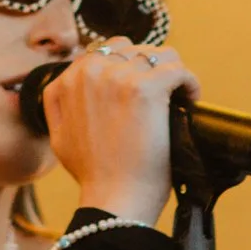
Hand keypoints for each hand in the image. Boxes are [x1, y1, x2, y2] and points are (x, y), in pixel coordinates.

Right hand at [40, 39, 194, 225]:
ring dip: (171, 73)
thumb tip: (72, 82)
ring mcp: (119, 77)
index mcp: (70, 78)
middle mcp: (91, 70)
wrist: (114, 199)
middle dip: (150, 69)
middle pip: (134, 50)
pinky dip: (190, 84)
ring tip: (178, 97)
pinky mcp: (147, 88)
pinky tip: (191, 101)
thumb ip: (61, 102)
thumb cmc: (92, 174)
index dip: (130, 69)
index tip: (142, 91)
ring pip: (160, 55)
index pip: (108, 51)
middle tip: (162, 96)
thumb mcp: (59, 134)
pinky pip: (178, 70)